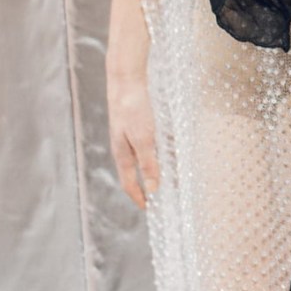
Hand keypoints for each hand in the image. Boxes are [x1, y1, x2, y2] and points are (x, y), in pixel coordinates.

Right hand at [107, 67, 159, 209]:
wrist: (125, 81)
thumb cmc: (132, 109)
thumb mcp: (143, 139)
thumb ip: (148, 163)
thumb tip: (152, 189)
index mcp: (122, 154)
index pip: (129, 183)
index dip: (138, 197)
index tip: (149, 208)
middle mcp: (123, 148)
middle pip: (133, 172)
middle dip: (145, 186)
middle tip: (159, 196)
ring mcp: (128, 136)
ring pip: (140, 158)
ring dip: (152, 169)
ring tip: (167, 176)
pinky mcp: (134, 125)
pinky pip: (146, 144)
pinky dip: (156, 151)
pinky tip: (168, 149)